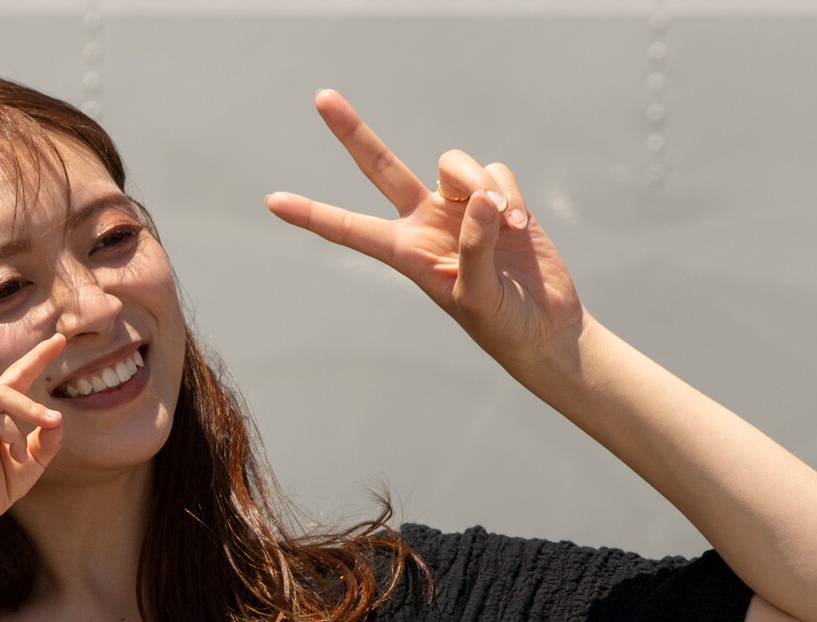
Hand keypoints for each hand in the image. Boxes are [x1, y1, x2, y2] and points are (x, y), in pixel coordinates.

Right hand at [0, 315, 65, 529]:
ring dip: (32, 414)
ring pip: (6, 397)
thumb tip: (58, 421)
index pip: (16, 375)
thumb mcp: (34, 458)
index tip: (59, 339)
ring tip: (42, 433)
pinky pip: (0, 424)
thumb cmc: (1, 480)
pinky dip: (16, 440)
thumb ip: (47, 439)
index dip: (38, 357)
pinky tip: (15, 457)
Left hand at [266, 90, 586, 384]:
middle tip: (321, 98)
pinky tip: (522, 224)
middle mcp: (426, 222)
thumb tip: (483, 201)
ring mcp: (460, 207)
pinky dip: (509, 192)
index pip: (351, 228)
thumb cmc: (502, 323)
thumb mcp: (479, 295)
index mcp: (406, 253)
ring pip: (454, 164)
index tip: (272, 202)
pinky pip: (495, 172)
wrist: (544, 328)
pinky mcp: (498, 198)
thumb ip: (474, 247)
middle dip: (353, 132)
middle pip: (381, 166)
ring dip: (480, 184)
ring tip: (506, 222)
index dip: (313, 214)